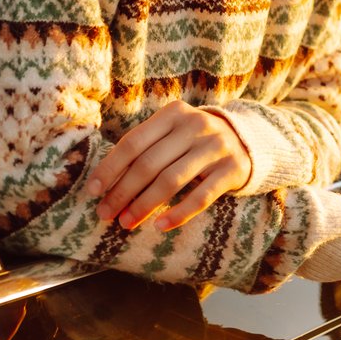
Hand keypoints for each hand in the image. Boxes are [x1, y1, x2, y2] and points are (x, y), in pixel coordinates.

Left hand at [87, 100, 252, 230]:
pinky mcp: (232, 170)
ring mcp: (216, 147)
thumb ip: (145, 148)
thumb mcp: (173, 132)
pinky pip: (201, 197)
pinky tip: (160, 226)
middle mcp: (196, 125)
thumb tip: (104, 182)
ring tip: (126, 222)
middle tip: (106, 214)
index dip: (110, 168)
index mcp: (173, 113)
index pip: (133, 142)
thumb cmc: (194, 141)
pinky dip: (178, 213)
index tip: (93, 191)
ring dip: (144, 205)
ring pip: (171, 180)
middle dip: (123, 192)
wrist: (247, 141)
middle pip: (149, 164)